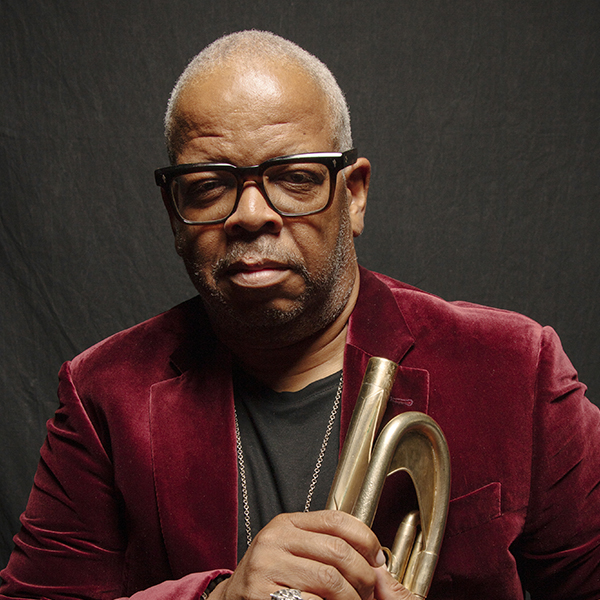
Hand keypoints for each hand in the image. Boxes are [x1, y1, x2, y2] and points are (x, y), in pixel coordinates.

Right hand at [211, 510, 418, 599]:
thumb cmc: (271, 577)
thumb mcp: (293, 550)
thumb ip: (325, 547)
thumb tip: (376, 560)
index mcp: (287, 523)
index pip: (336, 519)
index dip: (365, 538)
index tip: (378, 559)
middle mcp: (275, 538)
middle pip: (337, 551)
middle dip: (364, 575)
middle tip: (369, 592)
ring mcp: (266, 565)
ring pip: (329, 579)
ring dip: (351, 599)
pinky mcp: (261, 594)